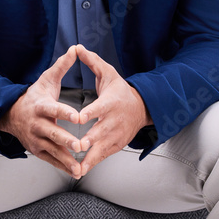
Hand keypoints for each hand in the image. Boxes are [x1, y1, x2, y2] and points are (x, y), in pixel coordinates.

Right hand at [0, 45, 83, 176]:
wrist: (11, 115)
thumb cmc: (34, 97)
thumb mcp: (46, 80)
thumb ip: (61, 67)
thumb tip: (74, 49)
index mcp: (41, 106)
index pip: (54, 109)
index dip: (65, 112)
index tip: (78, 115)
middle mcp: (37, 124)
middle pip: (53, 133)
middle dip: (67, 140)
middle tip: (81, 145)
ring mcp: (36, 139)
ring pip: (53, 150)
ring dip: (66, 159)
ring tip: (80, 166)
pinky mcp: (37, 150)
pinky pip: (50, 160)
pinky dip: (62, 166)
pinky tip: (75, 171)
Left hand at [71, 44, 151, 175]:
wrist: (141, 108)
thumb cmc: (121, 91)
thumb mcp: (109, 74)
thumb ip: (92, 62)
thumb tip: (77, 47)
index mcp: (110, 103)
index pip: (99, 108)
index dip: (89, 112)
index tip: (79, 117)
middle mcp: (113, 121)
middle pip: (100, 132)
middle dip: (89, 140)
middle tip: (77, 146)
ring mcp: (115, 135)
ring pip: (101, 148)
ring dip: (89, 157)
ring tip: (77, 168)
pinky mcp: (115, 145)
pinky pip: (102, 156)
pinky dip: (92, 163)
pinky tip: (79, 171)